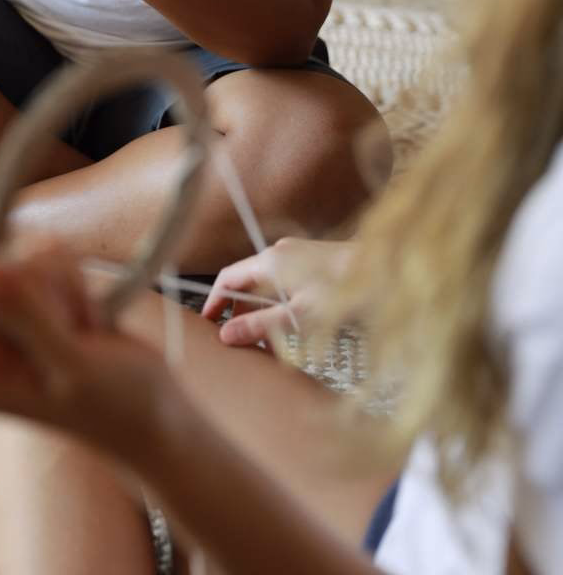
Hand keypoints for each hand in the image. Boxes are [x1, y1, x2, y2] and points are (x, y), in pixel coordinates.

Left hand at [0, 207, 175, 460]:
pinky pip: (34, 264)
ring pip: (7, 259)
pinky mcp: (33, 308)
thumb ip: (26, 317)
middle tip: (63, 274)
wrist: (157, 419)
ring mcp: (6, 325)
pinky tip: (89, 314)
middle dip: (17, 260)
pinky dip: (64, 273)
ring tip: (87, 318)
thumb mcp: (75, 364)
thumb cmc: (121, 404)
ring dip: (52, 271)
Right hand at [201, 237, 353, 348]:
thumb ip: (260, 326)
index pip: (227, 278)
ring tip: (268, 340)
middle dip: (240, 311)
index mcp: (269, 261)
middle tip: (240, 339)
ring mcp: (295, 253)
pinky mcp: (311, 258)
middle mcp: (278, 252)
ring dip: (262, 310)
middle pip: (246, 282)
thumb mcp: (297, 316)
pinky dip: (278, 301)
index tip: (208, 322)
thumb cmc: (342, 292)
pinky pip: (283, 279)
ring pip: (266, 283)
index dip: (214, 300)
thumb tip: (226, 335)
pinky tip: (290, 323)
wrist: (384, 270)